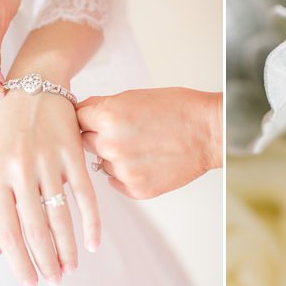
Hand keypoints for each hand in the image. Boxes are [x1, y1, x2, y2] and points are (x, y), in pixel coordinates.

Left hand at [0, 88, 100, 285]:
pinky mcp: (72, 151)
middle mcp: (19, 169)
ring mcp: (47, 159)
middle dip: (46, 261)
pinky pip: (85, 195)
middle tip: (55, 281)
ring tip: (71, 268)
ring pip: (60, 216)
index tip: (30, 283)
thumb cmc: (12, 138)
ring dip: (67, 248)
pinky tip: (92, 243)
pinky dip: (91, 223)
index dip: (19, 262)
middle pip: (35, 228)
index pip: (7, 230)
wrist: (35, 90)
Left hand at [76, 88, 221, 198]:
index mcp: (107, 117)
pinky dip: (126, 174)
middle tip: (123, 132)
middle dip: (97, 137)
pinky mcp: (136, 189)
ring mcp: (123, 170)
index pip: (76, 119)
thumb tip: (80, 114)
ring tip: (140, 146)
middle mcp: (110, 145)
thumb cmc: (177, 109)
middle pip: (84, 143)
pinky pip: (115, 182)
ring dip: (113, 157)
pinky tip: (145, 161)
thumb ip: (102, 107)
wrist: (209, 132)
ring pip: (101, 163)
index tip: (94, 119)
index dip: (86, 118)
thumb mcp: (134, 96)